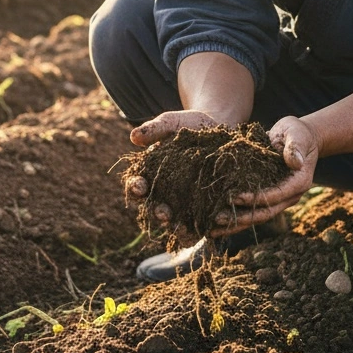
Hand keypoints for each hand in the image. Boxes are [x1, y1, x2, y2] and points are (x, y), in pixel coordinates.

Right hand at [124, 110, 217, 225]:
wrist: (219, 128)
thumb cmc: (188, 126)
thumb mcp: (171, 123)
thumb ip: (154, 129)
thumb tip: (133, 136)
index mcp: (151, 174)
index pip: (138, 184)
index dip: (136, 187)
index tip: (139, 185)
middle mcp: (164, 193)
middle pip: (155, 208)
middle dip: (157, 212)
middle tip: (162, 213)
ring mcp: (184, 202)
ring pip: (176, 220)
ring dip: (177, 226)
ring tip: (181, 228)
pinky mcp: (205, 206)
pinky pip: (202, 222)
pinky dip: (203, 227)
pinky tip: (207, 229)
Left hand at [209, 115, 320, 236]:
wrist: (300, 137)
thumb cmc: (298, 132)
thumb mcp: (297, 133)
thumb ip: (295, 146)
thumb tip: (295, 162)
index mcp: (299, 182)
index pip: (276, 194)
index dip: (255, 198)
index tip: (234, 197)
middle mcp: (290, 195)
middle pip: (265, 212)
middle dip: (241, 218)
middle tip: (217, 220)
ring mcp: (279, 198)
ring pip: (257, 216)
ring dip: (235, 223)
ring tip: (212, 229)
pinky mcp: (269, 195)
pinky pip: (252, 209)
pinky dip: (236, 215)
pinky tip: (217, 221)